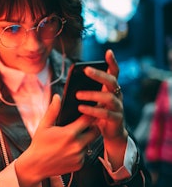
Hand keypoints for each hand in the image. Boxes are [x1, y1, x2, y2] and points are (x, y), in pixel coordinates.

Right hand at [15, 94, 98, 186]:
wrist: (36, 165)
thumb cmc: (39, 144)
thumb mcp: (44, 126)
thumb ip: (53, 110)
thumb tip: (57, 96)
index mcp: (69, 133)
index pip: (88, 119)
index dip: (90, 113)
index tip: (89, 110)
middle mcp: (77, 145)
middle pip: (95, 131)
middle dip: (92, 126)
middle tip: (85, 122)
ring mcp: (80, 156)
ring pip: (90, 143)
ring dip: (86, 139)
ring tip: (75, 136)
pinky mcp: (80, 164)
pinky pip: (85, 154)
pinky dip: (80, 150)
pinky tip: (70, 148)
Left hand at [76, 49, 127, 168]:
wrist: (109, 135)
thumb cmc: (97, 115)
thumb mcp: (91, 102)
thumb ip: (84, 92)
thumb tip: (67, 84)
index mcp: (111, 89)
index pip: (114, 73)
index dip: (112, 62)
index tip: (108, 51)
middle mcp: (117, 96)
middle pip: (112, 81)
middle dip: (99, 74)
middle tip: (86, 70)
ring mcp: (118, 108)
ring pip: (109, 97)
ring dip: (92, 94)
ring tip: (77, 94)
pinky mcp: (116, 120)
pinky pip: (105, 113)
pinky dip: (93, 110)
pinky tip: (81, 108)